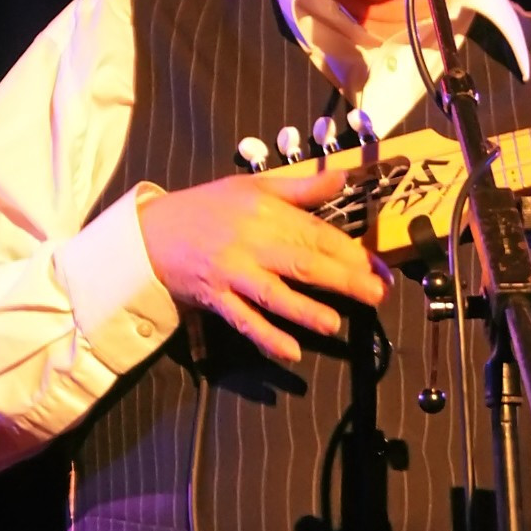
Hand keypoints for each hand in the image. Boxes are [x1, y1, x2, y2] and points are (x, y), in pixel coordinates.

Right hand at [139, 167, 391, 364]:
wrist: (151, 232)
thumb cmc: (208, 207)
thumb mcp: (253, 187)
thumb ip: (301, 187)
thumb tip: (343, 178)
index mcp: (266, 213)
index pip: (316, 232)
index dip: (350, 251)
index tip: (378, 266)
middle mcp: (251, 243)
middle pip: (302, 263)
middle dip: (342, 279)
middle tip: (375, 294)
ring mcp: (232, 273)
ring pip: (273, 294)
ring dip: (304, 310)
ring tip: (333, 324)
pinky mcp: (215, 298)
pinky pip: (243, 320)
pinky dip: (266, 337)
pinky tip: (290, 353)